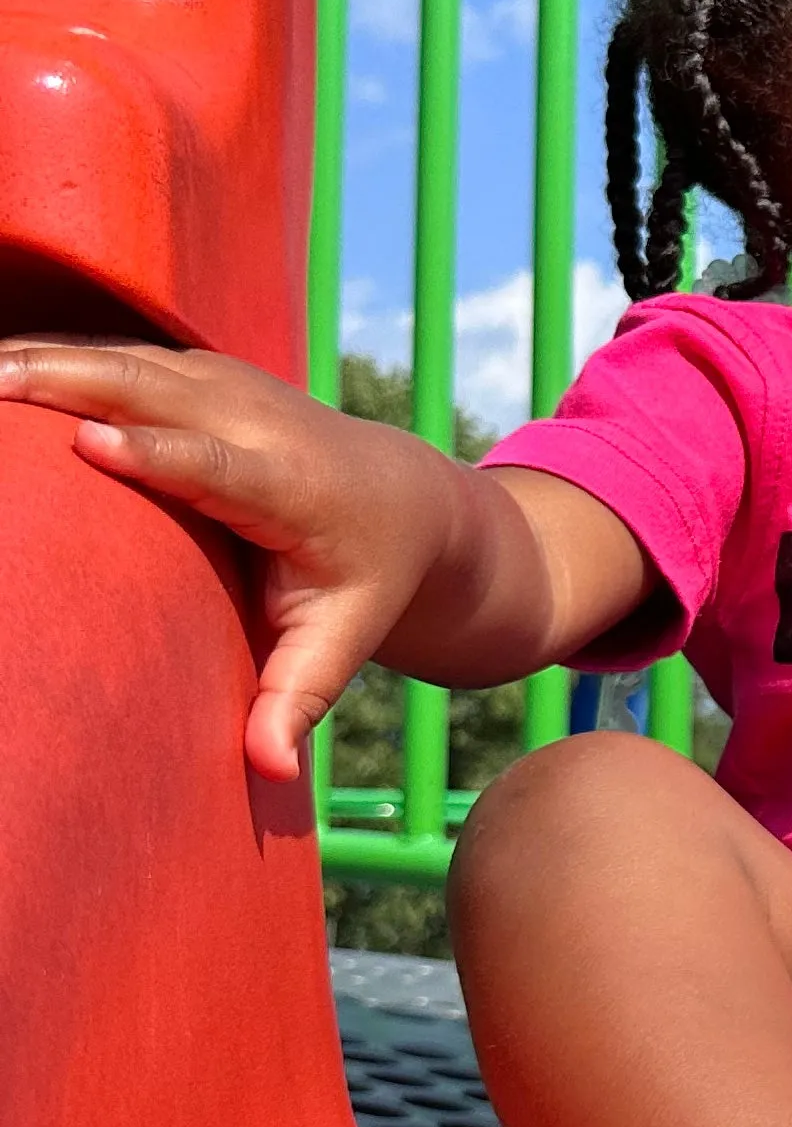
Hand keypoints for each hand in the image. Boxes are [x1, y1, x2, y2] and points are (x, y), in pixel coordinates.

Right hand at [0, 342, 477, 781]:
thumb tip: (274, 773)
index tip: (89, 445)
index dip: (157, 452)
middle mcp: (261, 422)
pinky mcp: (203, 373)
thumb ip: (301, 700)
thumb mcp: (345, 641)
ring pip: (131, 361)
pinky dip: (60, 353)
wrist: (407, 498)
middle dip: (71, 383)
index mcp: (292, 489)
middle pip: (158, 391)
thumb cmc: (366, 580)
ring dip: (49, 359)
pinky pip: (124, 354)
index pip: (218, 465)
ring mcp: (232, 387)